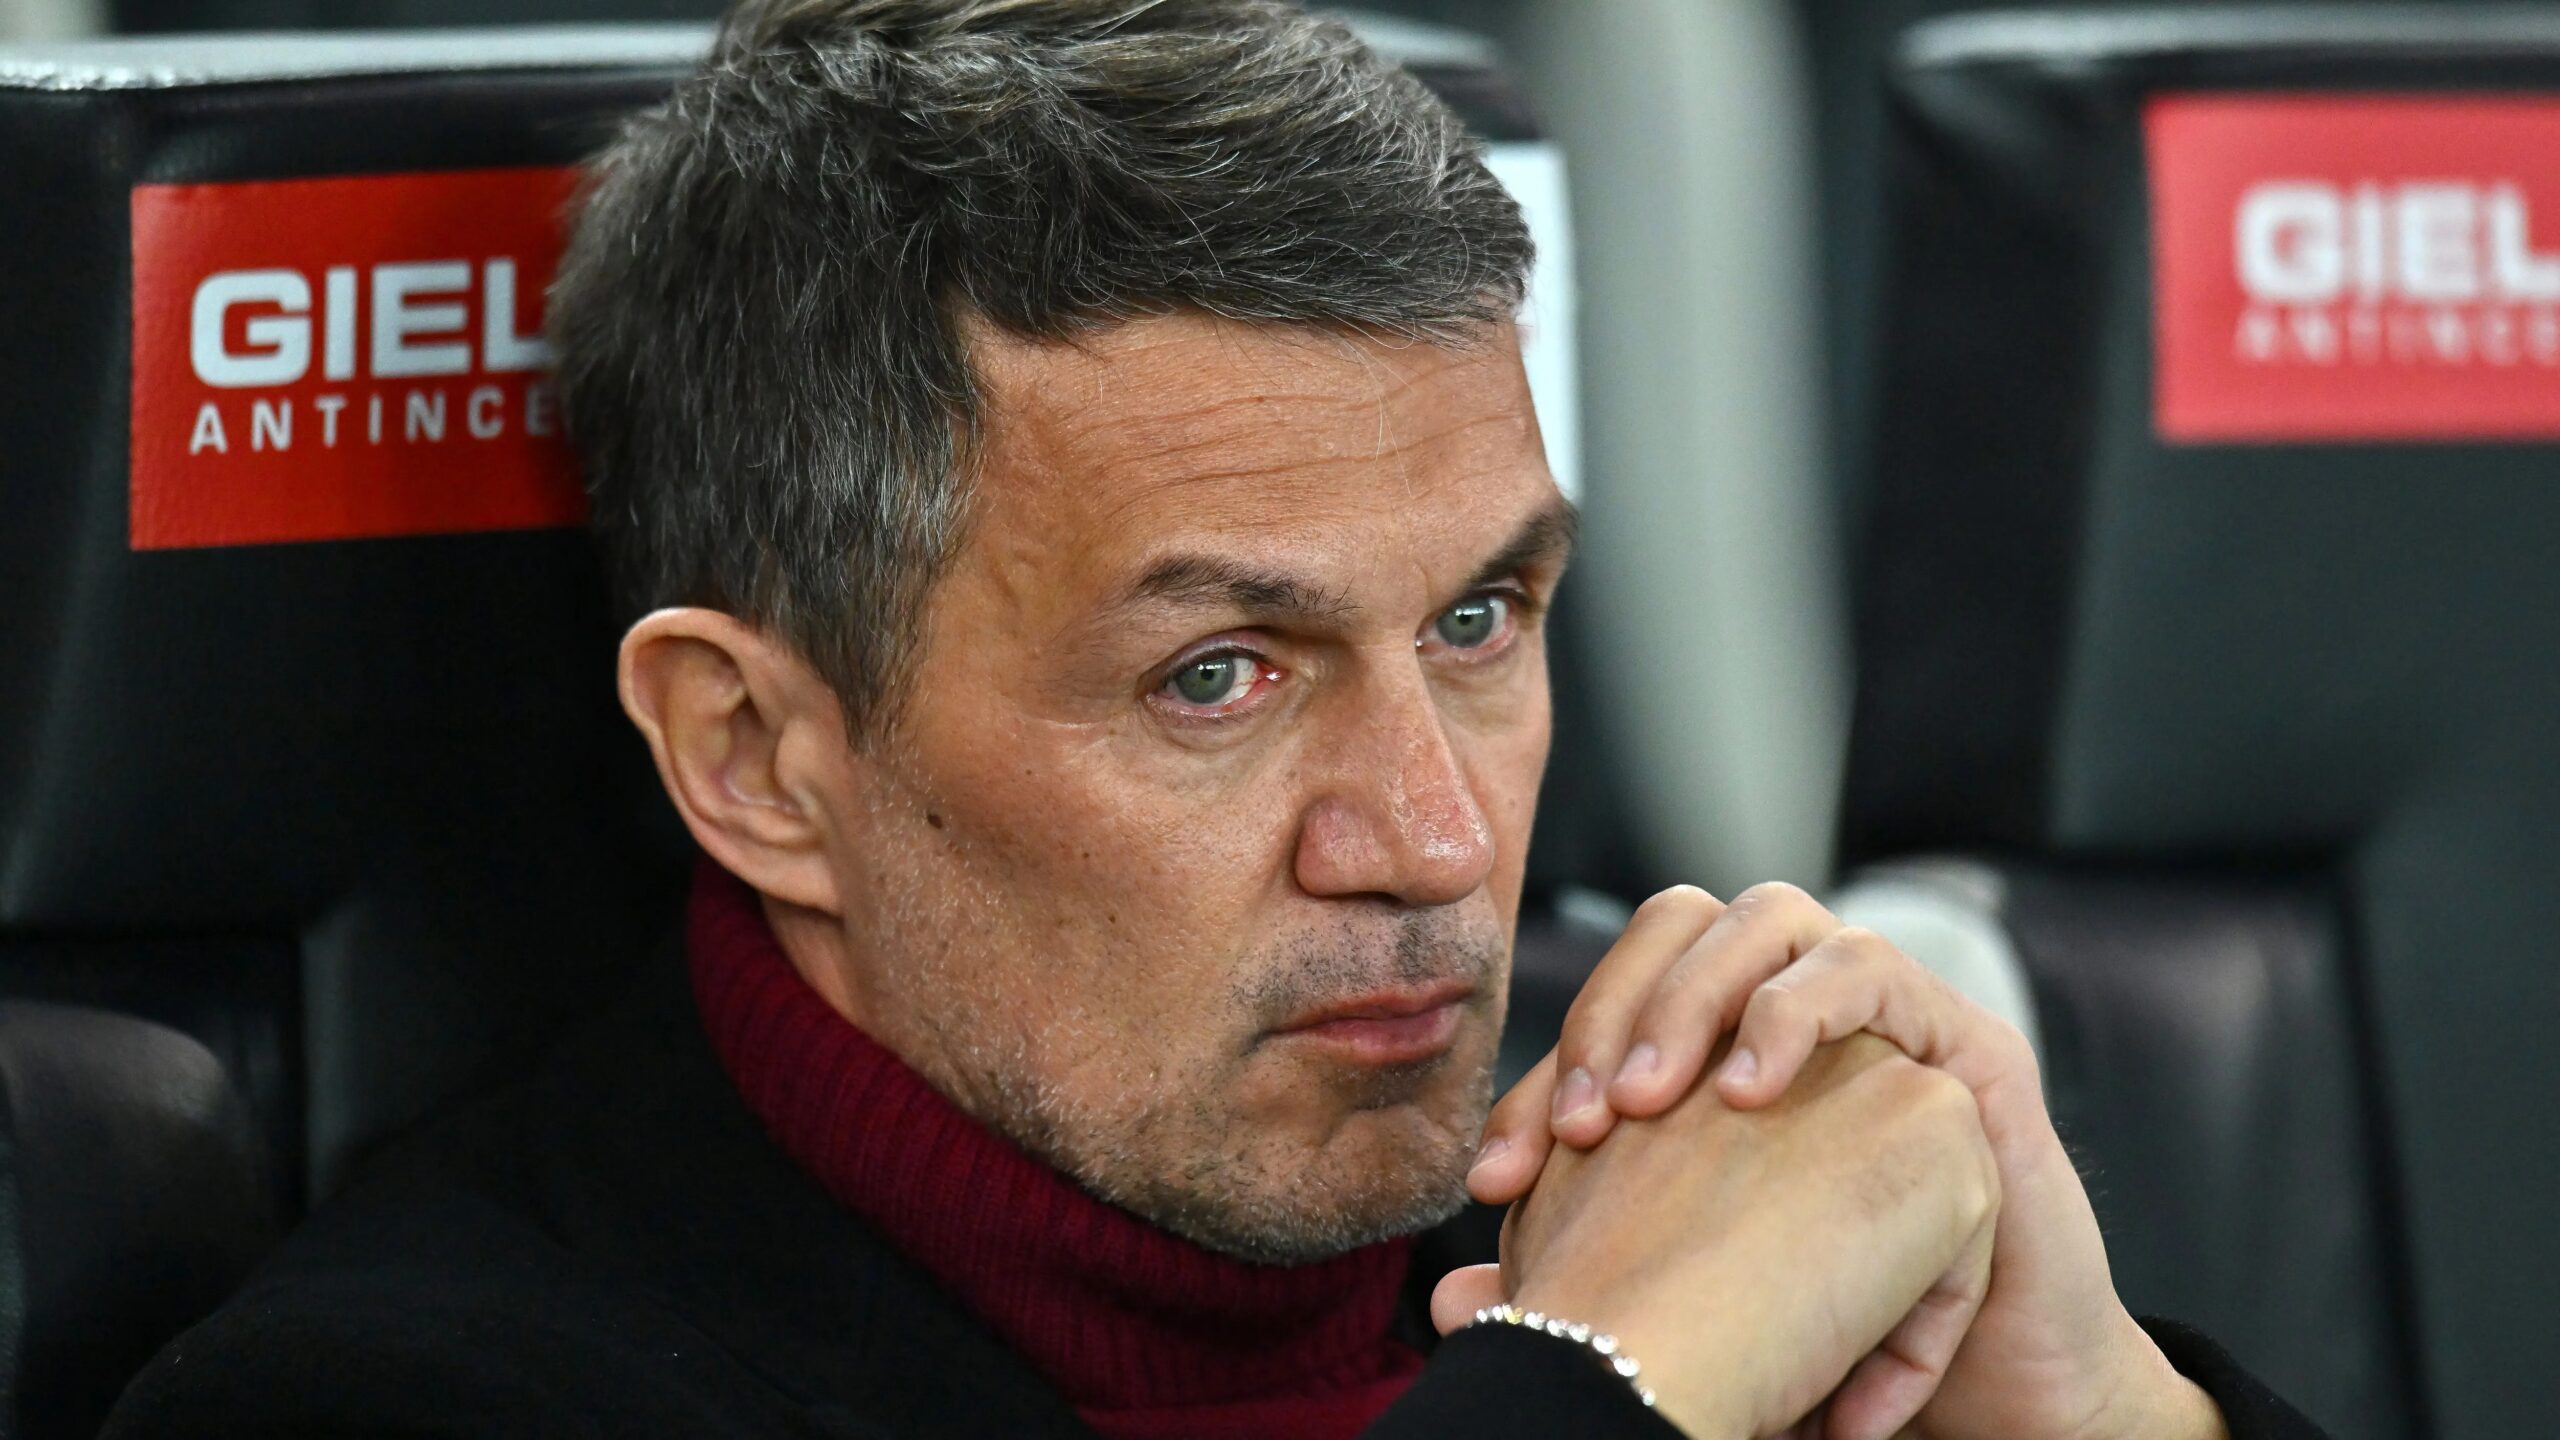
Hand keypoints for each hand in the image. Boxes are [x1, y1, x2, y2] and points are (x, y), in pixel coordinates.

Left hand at [1453, 883, 2226, 1439]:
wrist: (1991, 1393)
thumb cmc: (1837, 1336)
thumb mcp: (1698, 1307)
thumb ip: (1585, 1289)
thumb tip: (1450, 1301)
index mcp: (1720, 1055)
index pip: (1607, 1012)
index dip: (1537, 1079)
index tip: (1499, 1181)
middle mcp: (1790, 1012)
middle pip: (1677, 932)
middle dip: (1611, 1011)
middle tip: (1580, 1120)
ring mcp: (1878, 1014)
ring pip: (1771, 921)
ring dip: (1699, 998)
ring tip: (1655, 1100)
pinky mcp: (1963, 1039)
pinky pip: (1872, 970)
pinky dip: (1799, 1010)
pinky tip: (1751, 1090)